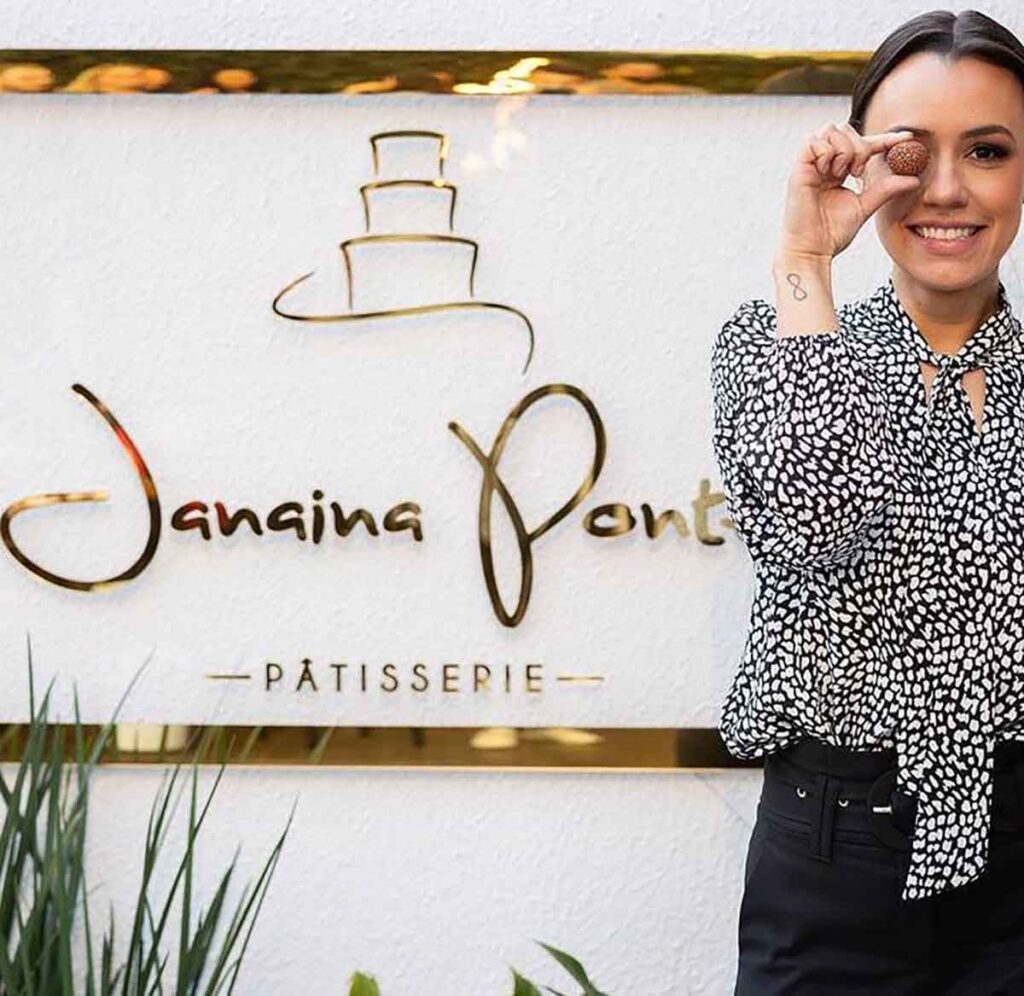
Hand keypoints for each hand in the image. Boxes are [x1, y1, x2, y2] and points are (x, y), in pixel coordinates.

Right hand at [778, 122, 921, 261]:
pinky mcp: (798, 170)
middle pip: (844, 129)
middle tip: (858, 172)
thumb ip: (885, 190)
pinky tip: (827, 172)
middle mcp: (822, 165)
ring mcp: (809, 166)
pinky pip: (812, 141)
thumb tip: (914, 179)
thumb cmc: (832, 234)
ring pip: (830, 130)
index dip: (884, 139)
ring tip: (841, 174)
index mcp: (836, 173)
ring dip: (844, 149)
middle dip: (859, 145)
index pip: (862, 145)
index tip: (907, 137)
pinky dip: (826, 152)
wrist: (813, 250)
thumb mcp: (864, 207)